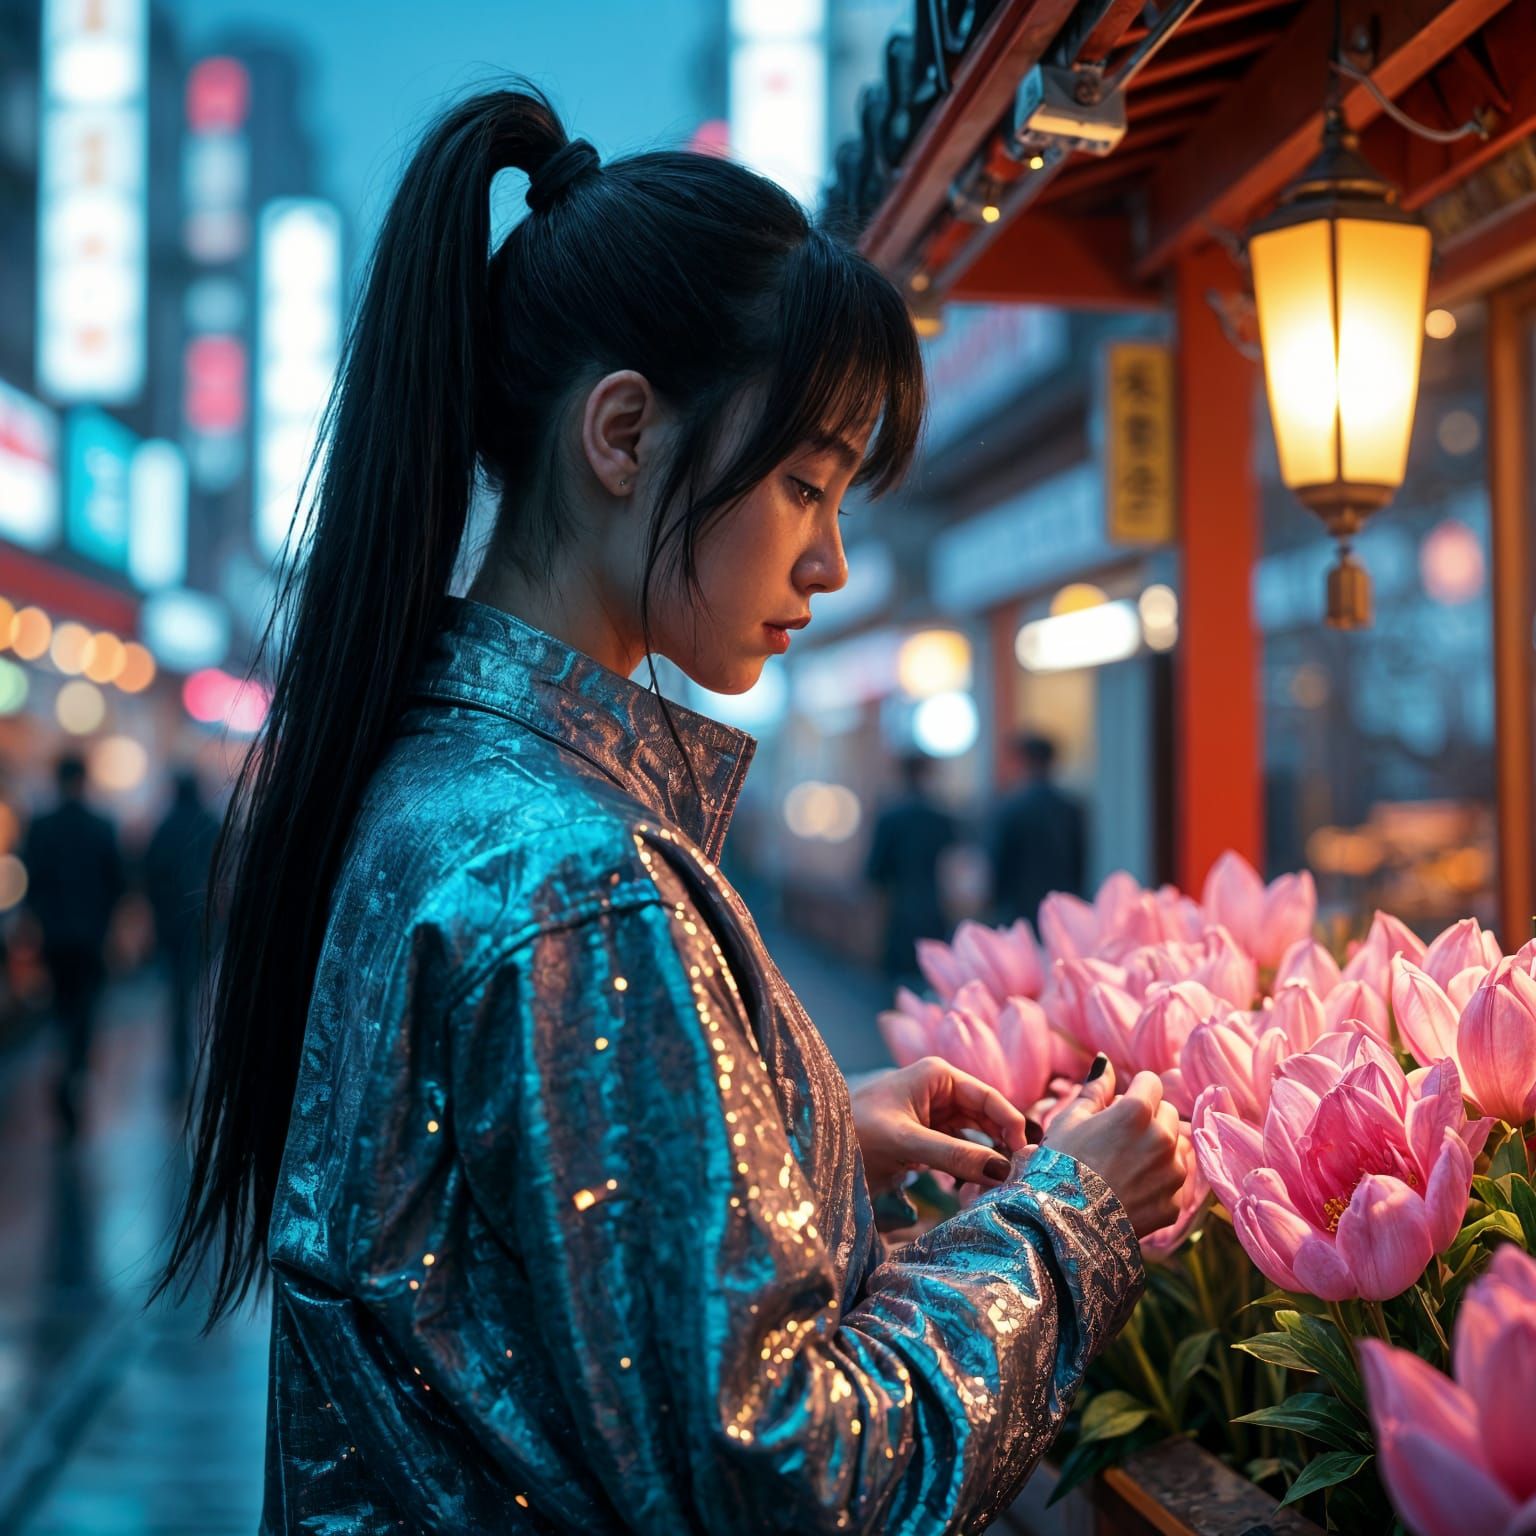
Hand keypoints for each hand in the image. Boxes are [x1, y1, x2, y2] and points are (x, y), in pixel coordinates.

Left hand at [851, 1057, 1031, 1196]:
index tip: (1027, 1157)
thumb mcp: (906, 1142)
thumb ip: (953, 1155)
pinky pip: (961, 1153)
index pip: (990, 1099)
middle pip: (988, 1119)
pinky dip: (969, 1171)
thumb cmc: (857, 1133)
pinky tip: (970, 1191)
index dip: (1012, 1125)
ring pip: (977, 1138)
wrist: (822, 1149)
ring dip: (986, 1163)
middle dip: (1001, 1148)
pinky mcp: (929, 1139)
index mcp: (939, 1076)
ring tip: (993, 1190)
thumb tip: (1001, 1171)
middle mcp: (942, 1091)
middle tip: (1015, 1180)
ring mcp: (937, 1116)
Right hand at [1042, 1059, 1184, 1237]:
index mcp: (1137, 1111)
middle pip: (1167, 1112)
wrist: (1065, 1224)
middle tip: (1119, 1136)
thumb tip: (1106, 1061)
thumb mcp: (1071, 1120)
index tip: (1117, 1106)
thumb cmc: (1062, 1165)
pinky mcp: (1174, 1203)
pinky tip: (1131, 1189)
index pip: (1151, 1082)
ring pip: (1176, 1146)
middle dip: (1149, 1117)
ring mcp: (1172, 1173)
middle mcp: (1163, 1138)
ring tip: (1126, 1164)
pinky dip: (1158, 1181)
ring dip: (1158, 1148)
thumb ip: (1095, 1089)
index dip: (1133, 1091)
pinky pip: (1173, 1181)